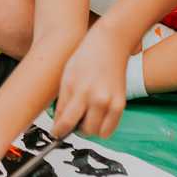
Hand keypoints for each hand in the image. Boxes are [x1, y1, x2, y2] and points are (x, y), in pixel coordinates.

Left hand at [50, 25, 129, 139]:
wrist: (110, 43)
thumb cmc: (86, 57)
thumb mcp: (67, 77)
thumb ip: (63, 102)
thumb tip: (60, 124)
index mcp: (76, 88)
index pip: (65, 121)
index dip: (58, 131)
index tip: (56, 133)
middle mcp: (93, 96)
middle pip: (82, 130)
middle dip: (74, 129)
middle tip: (72, 121)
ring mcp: (108, 100)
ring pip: (96, 132)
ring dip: (89, 129)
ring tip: (85, 118)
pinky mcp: (120, 103)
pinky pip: (109, 129)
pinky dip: (102, 129)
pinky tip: (97, 117)